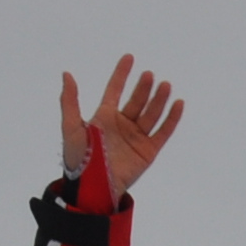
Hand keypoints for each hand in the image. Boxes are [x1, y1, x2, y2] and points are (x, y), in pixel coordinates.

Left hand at [62, 56, 184, 195]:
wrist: (93, 188)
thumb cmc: (78, 160)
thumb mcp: (71, 127)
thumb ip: (70, 101)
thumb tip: (66, 74)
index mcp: (105, 117)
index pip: (115, 90)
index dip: (121, 74)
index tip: (129, 57)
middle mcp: (122, 124)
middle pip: (136, 100)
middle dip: (143, 88)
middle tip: (149, 76)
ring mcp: (136, 137)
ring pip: (151, 113)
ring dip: (158, 99)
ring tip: (165, 85)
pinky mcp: (148, 151)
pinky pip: (163, 132)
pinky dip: (171, 118)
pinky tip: (178, 104)